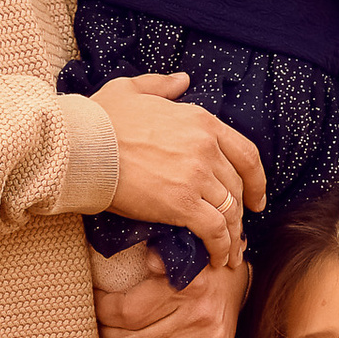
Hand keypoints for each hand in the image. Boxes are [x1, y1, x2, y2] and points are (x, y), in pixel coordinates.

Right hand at [94, 71, 265, 270]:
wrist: (81, 145)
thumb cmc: (99, 118)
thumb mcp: (132, 88)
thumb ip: (162, 85)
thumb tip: (183, 79)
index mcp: (202, 121)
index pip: (246, 154)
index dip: (257, 181)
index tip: (257, 199)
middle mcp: (207, 147)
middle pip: (237, 187)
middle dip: (239, 213)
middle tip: (234, 231)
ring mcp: (197, 175)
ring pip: (230, 211)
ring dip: (233, 236)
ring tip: (228, 254)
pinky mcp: (182, 203)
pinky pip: (214, 230)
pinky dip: (220, 247)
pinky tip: (216, 258)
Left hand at [95, 250, 247, 337]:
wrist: (235, 281)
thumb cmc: (193, 267)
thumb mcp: (177, 252)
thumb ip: (160, 252)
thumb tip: (149, 256)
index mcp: (188, 285)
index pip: (128, 311)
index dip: (103, 311)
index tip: (96, 305)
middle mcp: (202, 316)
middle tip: (102, 332)